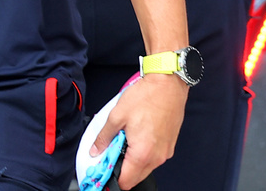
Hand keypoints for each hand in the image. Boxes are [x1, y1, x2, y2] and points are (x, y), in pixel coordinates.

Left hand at [90, 74, 186, 188]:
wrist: (168, 84)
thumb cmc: (146, 97)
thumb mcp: (116, 116)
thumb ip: (104, 137)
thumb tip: (95, 150)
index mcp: (142, 153)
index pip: (126, 181)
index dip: (112, 178)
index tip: (103, 170)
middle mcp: (157, 157)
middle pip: (136, 177)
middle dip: (121, 170)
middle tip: (110, 154)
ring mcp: (165, 152)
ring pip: (145, 168)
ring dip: (132, 161)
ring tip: (123, 141)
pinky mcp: (169, 145)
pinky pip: (154, 158)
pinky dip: (143, 154)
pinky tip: (136, 137)